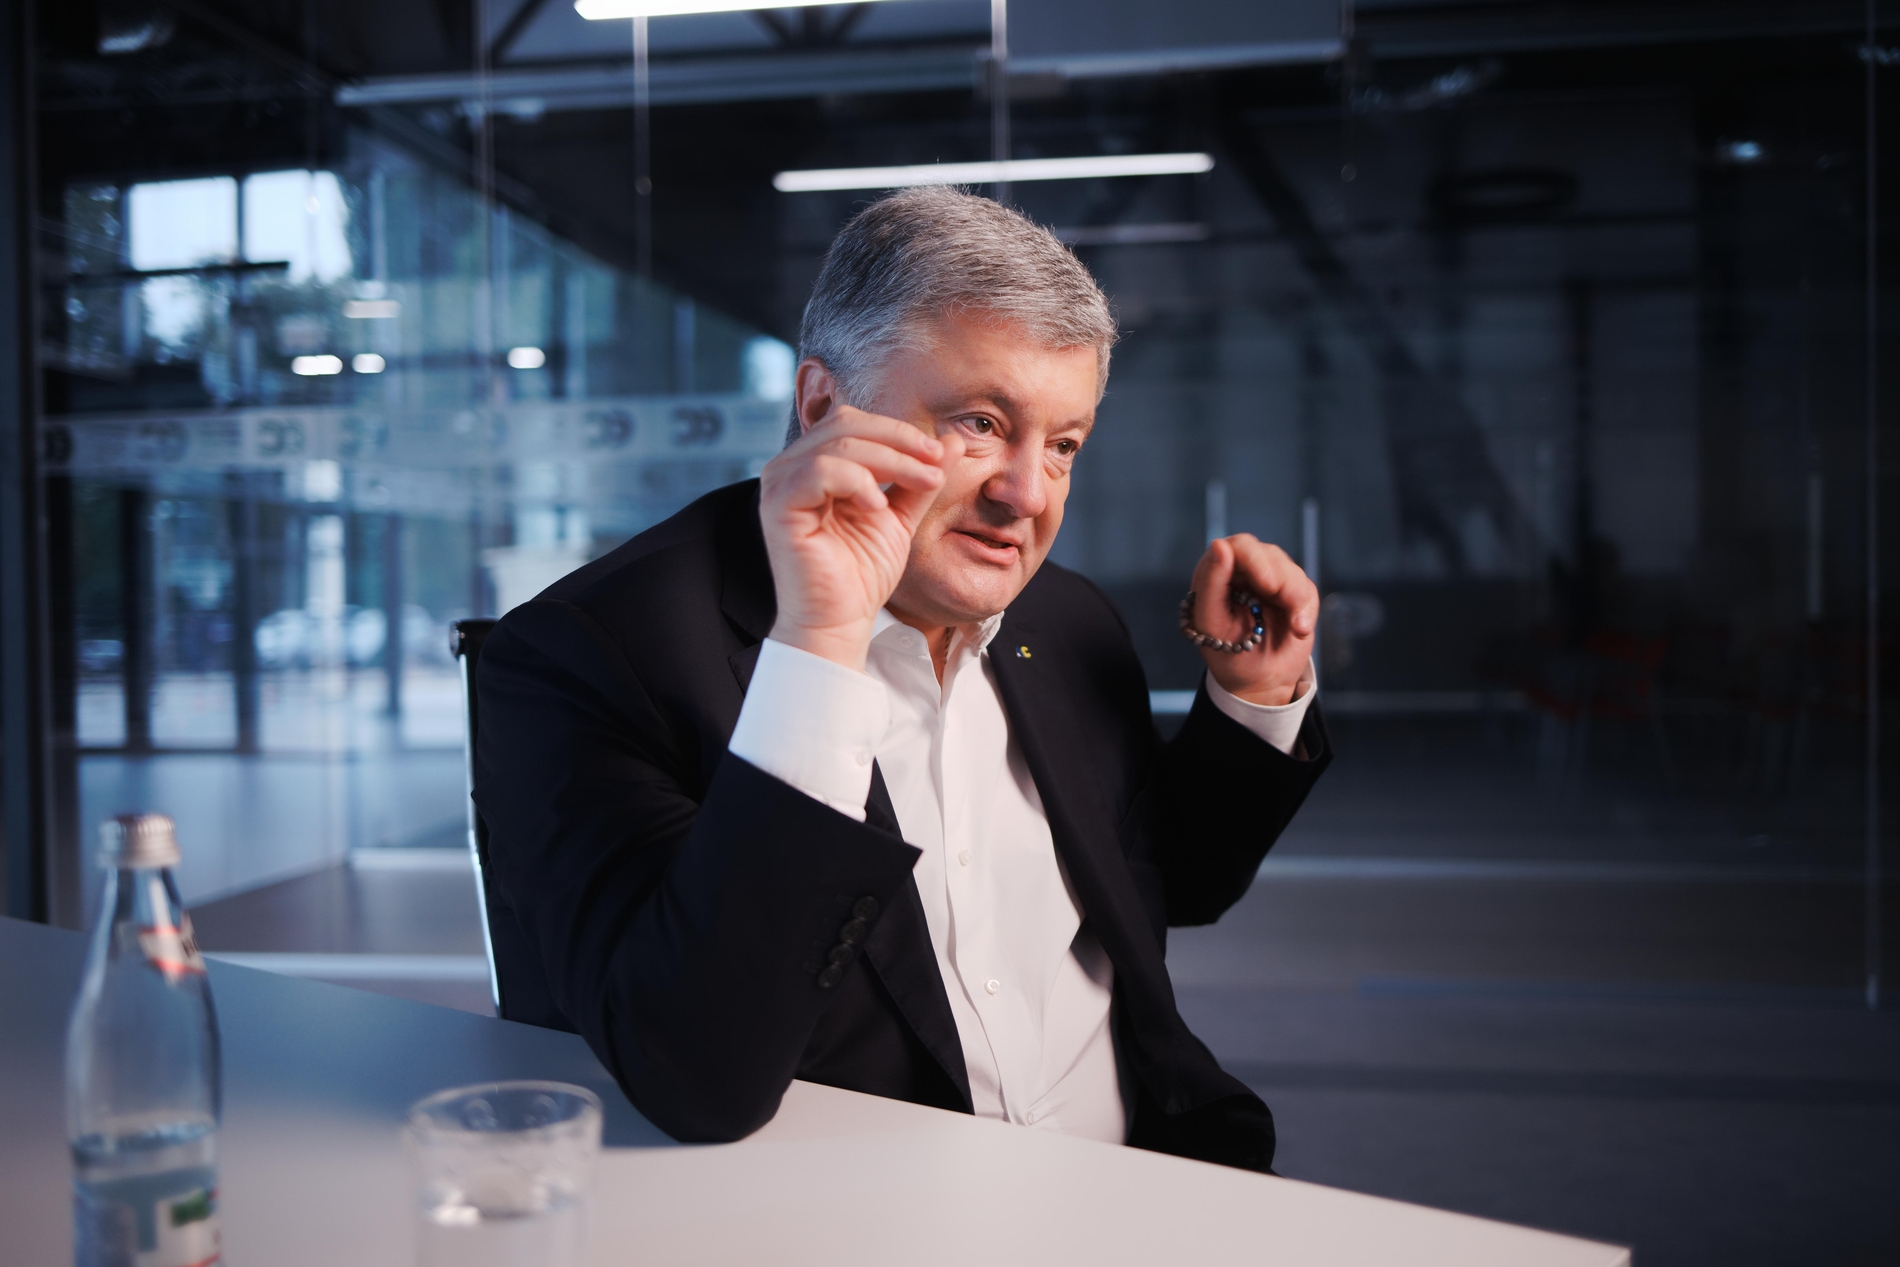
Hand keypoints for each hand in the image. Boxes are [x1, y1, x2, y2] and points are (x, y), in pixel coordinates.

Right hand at [759, 406, 963, 670]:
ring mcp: (780, 485)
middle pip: (845, 424)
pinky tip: (877, 507)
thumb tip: (950, 440)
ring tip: (921, 484)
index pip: (853, 423)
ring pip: (837, 444)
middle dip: (898, 441)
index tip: (939, 454)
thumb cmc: (863, 573)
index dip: (898, 432)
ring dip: (890, 460)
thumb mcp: (901, 516)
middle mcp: (790, 468)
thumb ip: (919, 479)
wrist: (841, 620)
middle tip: (934, 466)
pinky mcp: (777, 507)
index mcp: (813, 464)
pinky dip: (856, 481)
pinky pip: (818, 472)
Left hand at [1186, 534, 1316, 706]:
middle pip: (1268, 553)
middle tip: (1284, 599)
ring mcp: (1271, 580)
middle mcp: (1244, 571)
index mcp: (1218, 573)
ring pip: (1290, 570)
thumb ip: (1211, 583)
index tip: (1266, 584)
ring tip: (1294, 626)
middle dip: (1280, 577)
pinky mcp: (1294, 593)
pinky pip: (1307, 589)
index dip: (1254, 559)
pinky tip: (1299, 629)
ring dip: (1295, 597)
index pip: (1236, 546)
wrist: (1258, 682)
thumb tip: (1219, 545)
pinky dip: (1306, 610)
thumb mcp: (1210, 623)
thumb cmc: (1226, 653)